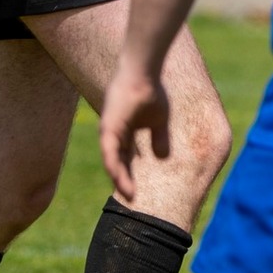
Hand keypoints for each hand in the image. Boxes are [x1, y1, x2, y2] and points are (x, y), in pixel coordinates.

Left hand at [100, 57, 170, 203]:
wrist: (144, 74)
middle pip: (117, 163)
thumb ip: (159, 139)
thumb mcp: (159, 121)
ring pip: (112, 162)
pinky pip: (110, 153)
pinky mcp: (109, 129)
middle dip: (124, 181)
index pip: (125, 159)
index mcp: (124, 133)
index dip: (130, 175)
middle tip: (131, 198)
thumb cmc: (151, 92)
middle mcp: (113, 135)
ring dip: (120, 179)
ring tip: (129, 194)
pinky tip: (120, 179)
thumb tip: (163, 157)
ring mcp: (109, 132)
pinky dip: (115, 167)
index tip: (136, 192)